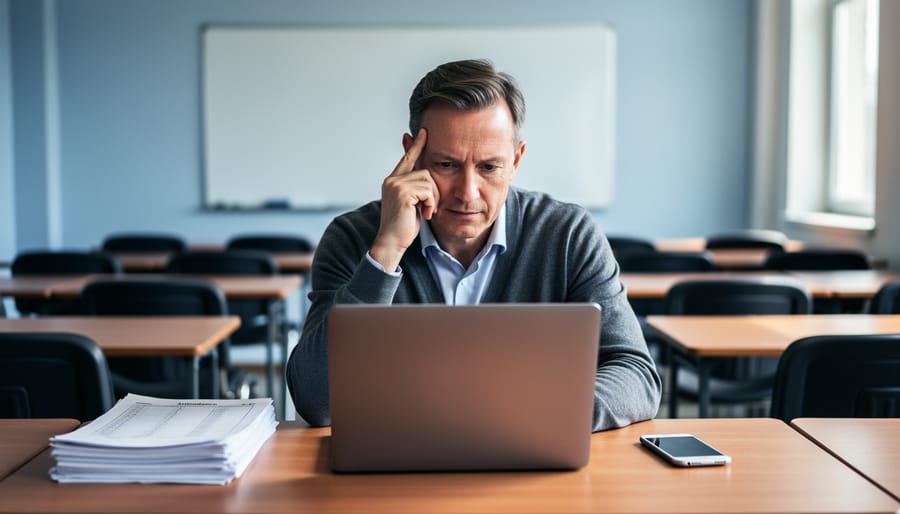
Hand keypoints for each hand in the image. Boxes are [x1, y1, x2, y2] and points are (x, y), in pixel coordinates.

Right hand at [370, 129, 438, 270]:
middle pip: (425, 171)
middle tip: (430, 208)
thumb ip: (416, 189)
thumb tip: (425, 178)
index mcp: (393, 181)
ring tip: (426, 212)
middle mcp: (392, 180)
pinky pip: (427, 190)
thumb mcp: (411, 203)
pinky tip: (425, 214)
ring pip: (428, 180)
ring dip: (433, 199)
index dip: (416, 145)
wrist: (391, 242)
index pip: (407, 158)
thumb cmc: (403, 226)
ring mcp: (395, 185)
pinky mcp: (402, 192)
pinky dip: (431, 203)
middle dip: (433, 191)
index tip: (424, 132)